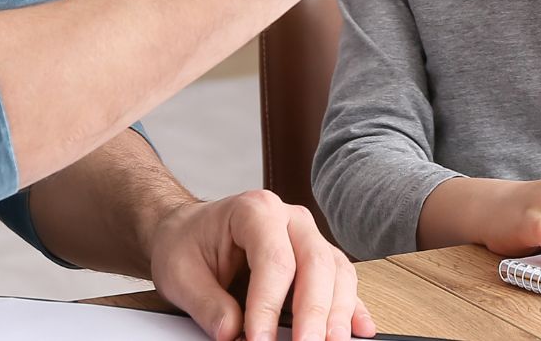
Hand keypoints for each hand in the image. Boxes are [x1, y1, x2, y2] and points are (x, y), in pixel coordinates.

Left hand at [146, 190, 376, 340]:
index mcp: (255, 211)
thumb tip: (232, 333)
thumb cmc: (186, 245)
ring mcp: (307, 237)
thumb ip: (207, 305)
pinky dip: (352, 307)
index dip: (269, 305)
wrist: (187, 233)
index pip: (274, 260)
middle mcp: (290, 219)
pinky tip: (360, 329)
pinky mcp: (316, 259)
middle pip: (316, 263)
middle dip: (314, 312)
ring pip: (337, 272)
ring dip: (338, 312)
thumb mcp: (180, 275)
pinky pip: (341, 280)